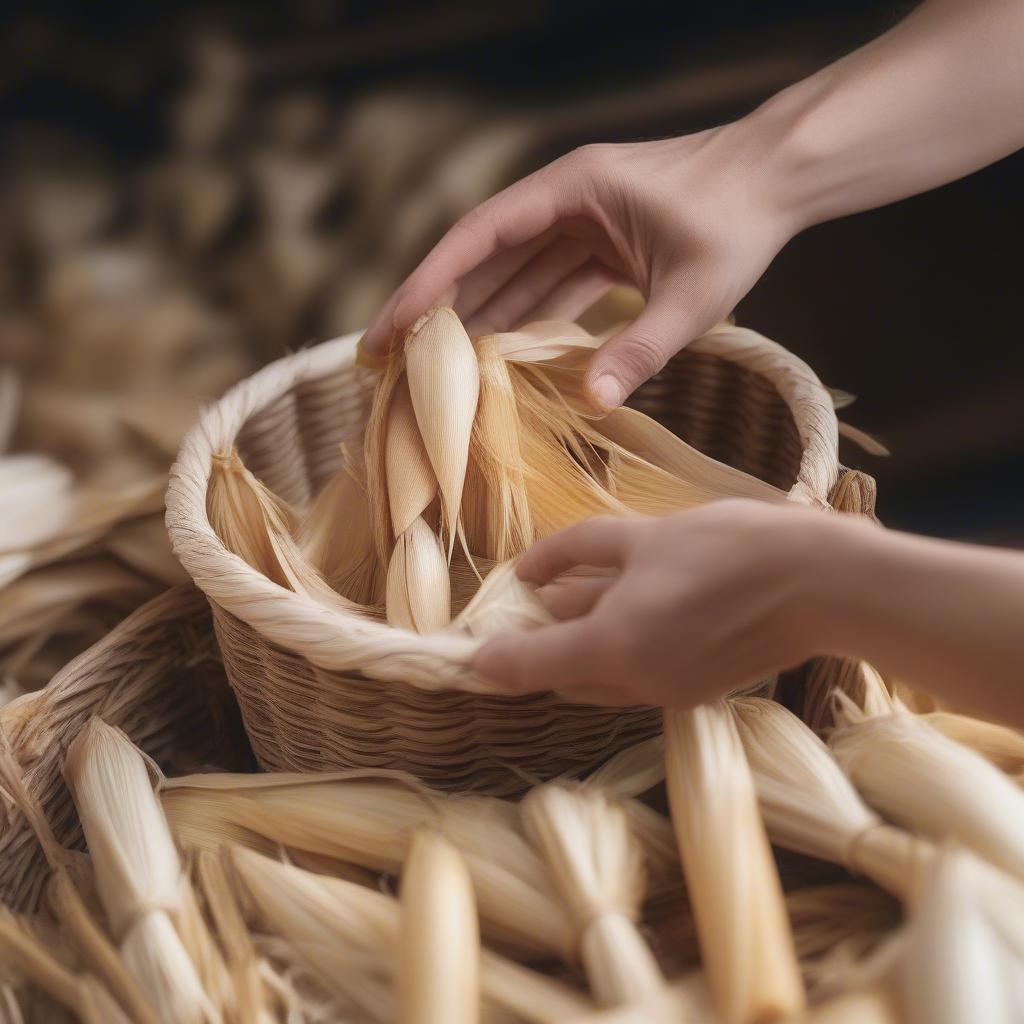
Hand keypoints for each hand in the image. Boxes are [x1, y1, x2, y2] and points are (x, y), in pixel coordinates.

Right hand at [361, 127, 793, 409]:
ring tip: (437, 368)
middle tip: (390, 357)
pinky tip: (502, 359)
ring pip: (515, 275)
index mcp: (573, 189)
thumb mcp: (693, 293)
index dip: (432, 281)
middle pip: (484, 257)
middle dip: (439, 307)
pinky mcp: (601, 245)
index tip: (394, 325)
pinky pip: (551, 286)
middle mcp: (566, 201)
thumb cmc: (740, 221)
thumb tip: (591, 405)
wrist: (781, 181)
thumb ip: (641, 348)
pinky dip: (528, 320)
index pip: (481, 236)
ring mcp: (581, 223)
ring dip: (479, 319)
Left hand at [473, 500, 839, 706]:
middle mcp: (635, 684)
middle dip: (536, 648)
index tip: (466, 653)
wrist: (823, 585)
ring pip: (598, 679)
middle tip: (524, 608)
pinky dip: (616, 653)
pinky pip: (635, 679)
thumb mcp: (646, 536)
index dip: (489, 661)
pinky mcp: (696, 693)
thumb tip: (529, 570)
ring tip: (572, 599)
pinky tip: (627, 610)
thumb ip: (579, 552)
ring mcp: (668, 695)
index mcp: (614, 645)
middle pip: (561, 676)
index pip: (527, 666)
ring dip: (577, 648)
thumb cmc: (732, 548)